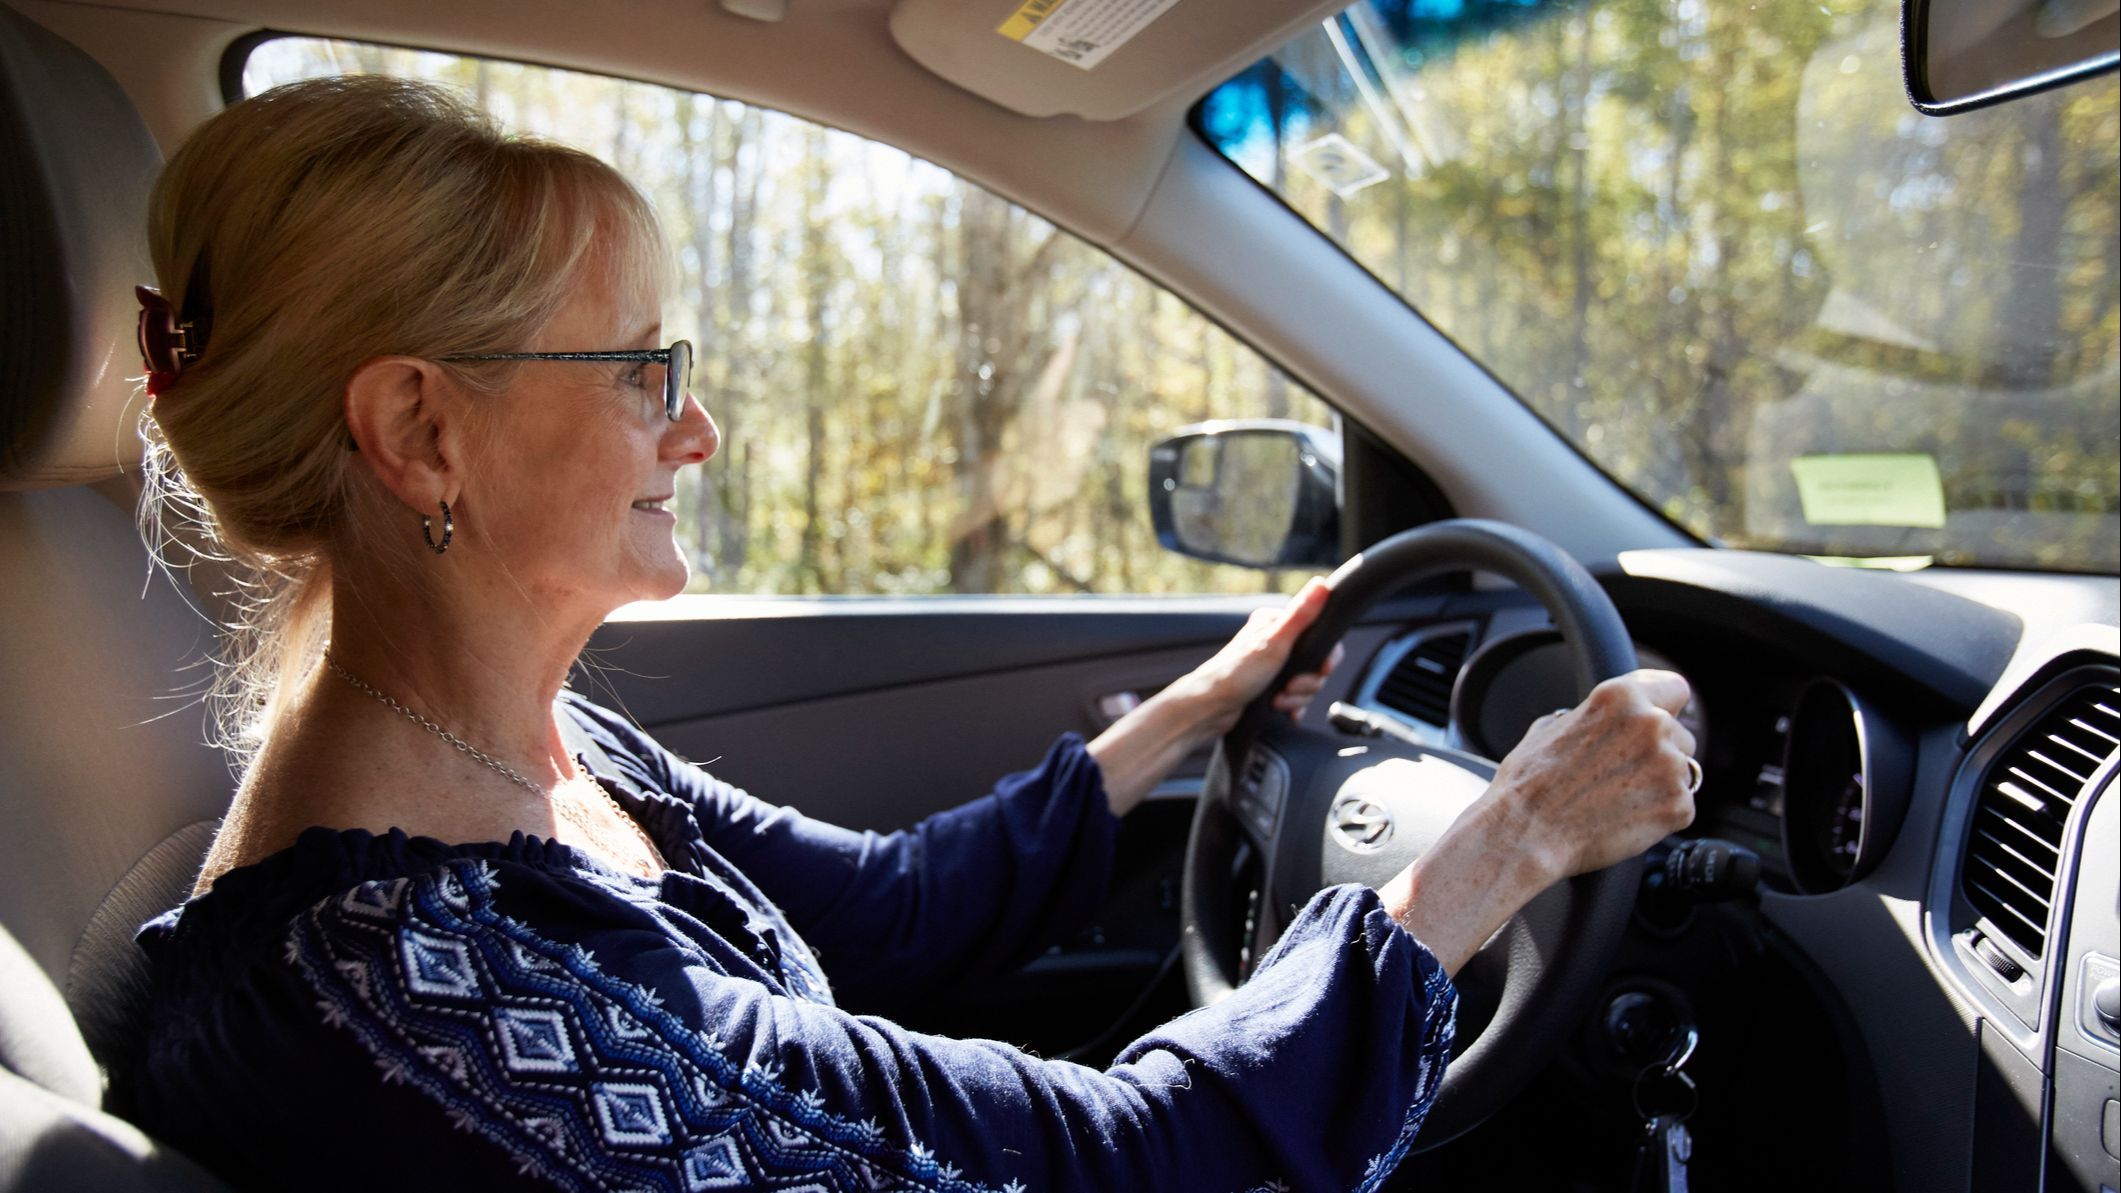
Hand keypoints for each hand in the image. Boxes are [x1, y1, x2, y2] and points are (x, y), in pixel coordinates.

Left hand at [1178, 577, 1345, 734]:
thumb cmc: (1235, 674)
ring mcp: (1274, 665)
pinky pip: (1297, 697)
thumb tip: (1320, 584)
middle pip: (1317, 663)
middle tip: (1289, 687)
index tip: (1321, 670)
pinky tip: (1285, 711)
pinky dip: (1294, 706)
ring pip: (1308, 683)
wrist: (1211, 708)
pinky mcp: (1271, 686)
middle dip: (1307, 682)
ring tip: (1279, 700)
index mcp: (1276, 623)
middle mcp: (1276, 641)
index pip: (1321, 637)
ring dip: (1297, 697)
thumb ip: (1300, 615)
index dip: (1326, 658)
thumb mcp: (1274, 643)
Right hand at [1484, 669, 1699, 879]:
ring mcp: (1669, 765)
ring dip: (1660, 784)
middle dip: (1660, 752)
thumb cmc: (1529, 785)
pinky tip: (1625, 818)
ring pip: (1683, 772)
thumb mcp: (1550, 728)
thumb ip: (1590, 718)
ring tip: (1619, 799)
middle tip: (1624, 774)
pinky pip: (1680, 806)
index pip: (1674, 688)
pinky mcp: (1678, 805)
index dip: (1666, 706)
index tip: (1662, 719)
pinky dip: (1659, 816)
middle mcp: (1652, 723)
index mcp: (1620, 697)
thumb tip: (1598, 722)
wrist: (1526, 834)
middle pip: (1681, 734)